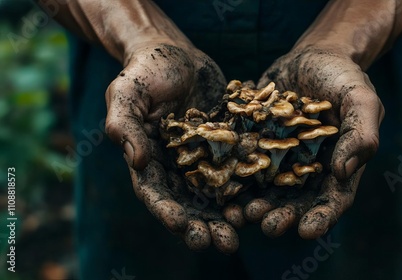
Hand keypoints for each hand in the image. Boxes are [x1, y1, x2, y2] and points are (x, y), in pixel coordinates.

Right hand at [105, 43, 239, 252]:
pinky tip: (256, 204)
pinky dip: (243, 190)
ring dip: (224, 217)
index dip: (167, 212)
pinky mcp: (223, 146)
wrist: (176, 52)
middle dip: (201, 226)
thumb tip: (136, 162)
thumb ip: (125, 125)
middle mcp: (174, 166)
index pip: (154, 193)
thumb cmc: (146, 70)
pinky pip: (234, 171)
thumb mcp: (127, 93)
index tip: (183, 226)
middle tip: (220, 243)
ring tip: (238, 234)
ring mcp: (200, 158)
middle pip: (186, 203)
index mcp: (147, 158)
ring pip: (212, 195)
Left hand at [245, 47, 384, 238]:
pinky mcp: (259, 145)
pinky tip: (222, 190)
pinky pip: (246, 166)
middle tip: (268, 226)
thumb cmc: (343, 77)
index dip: (322, 218)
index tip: (308, 231)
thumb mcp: (361, 100)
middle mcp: (309, 170)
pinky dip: (235, 180)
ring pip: (268, 190)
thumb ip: (360, 134)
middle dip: (283, 216)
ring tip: (242, 214)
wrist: (312, 57)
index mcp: (338, 166)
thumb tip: (343, 173)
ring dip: (256, 205)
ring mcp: (282, 159)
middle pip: (297, 202)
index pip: (333, 200)